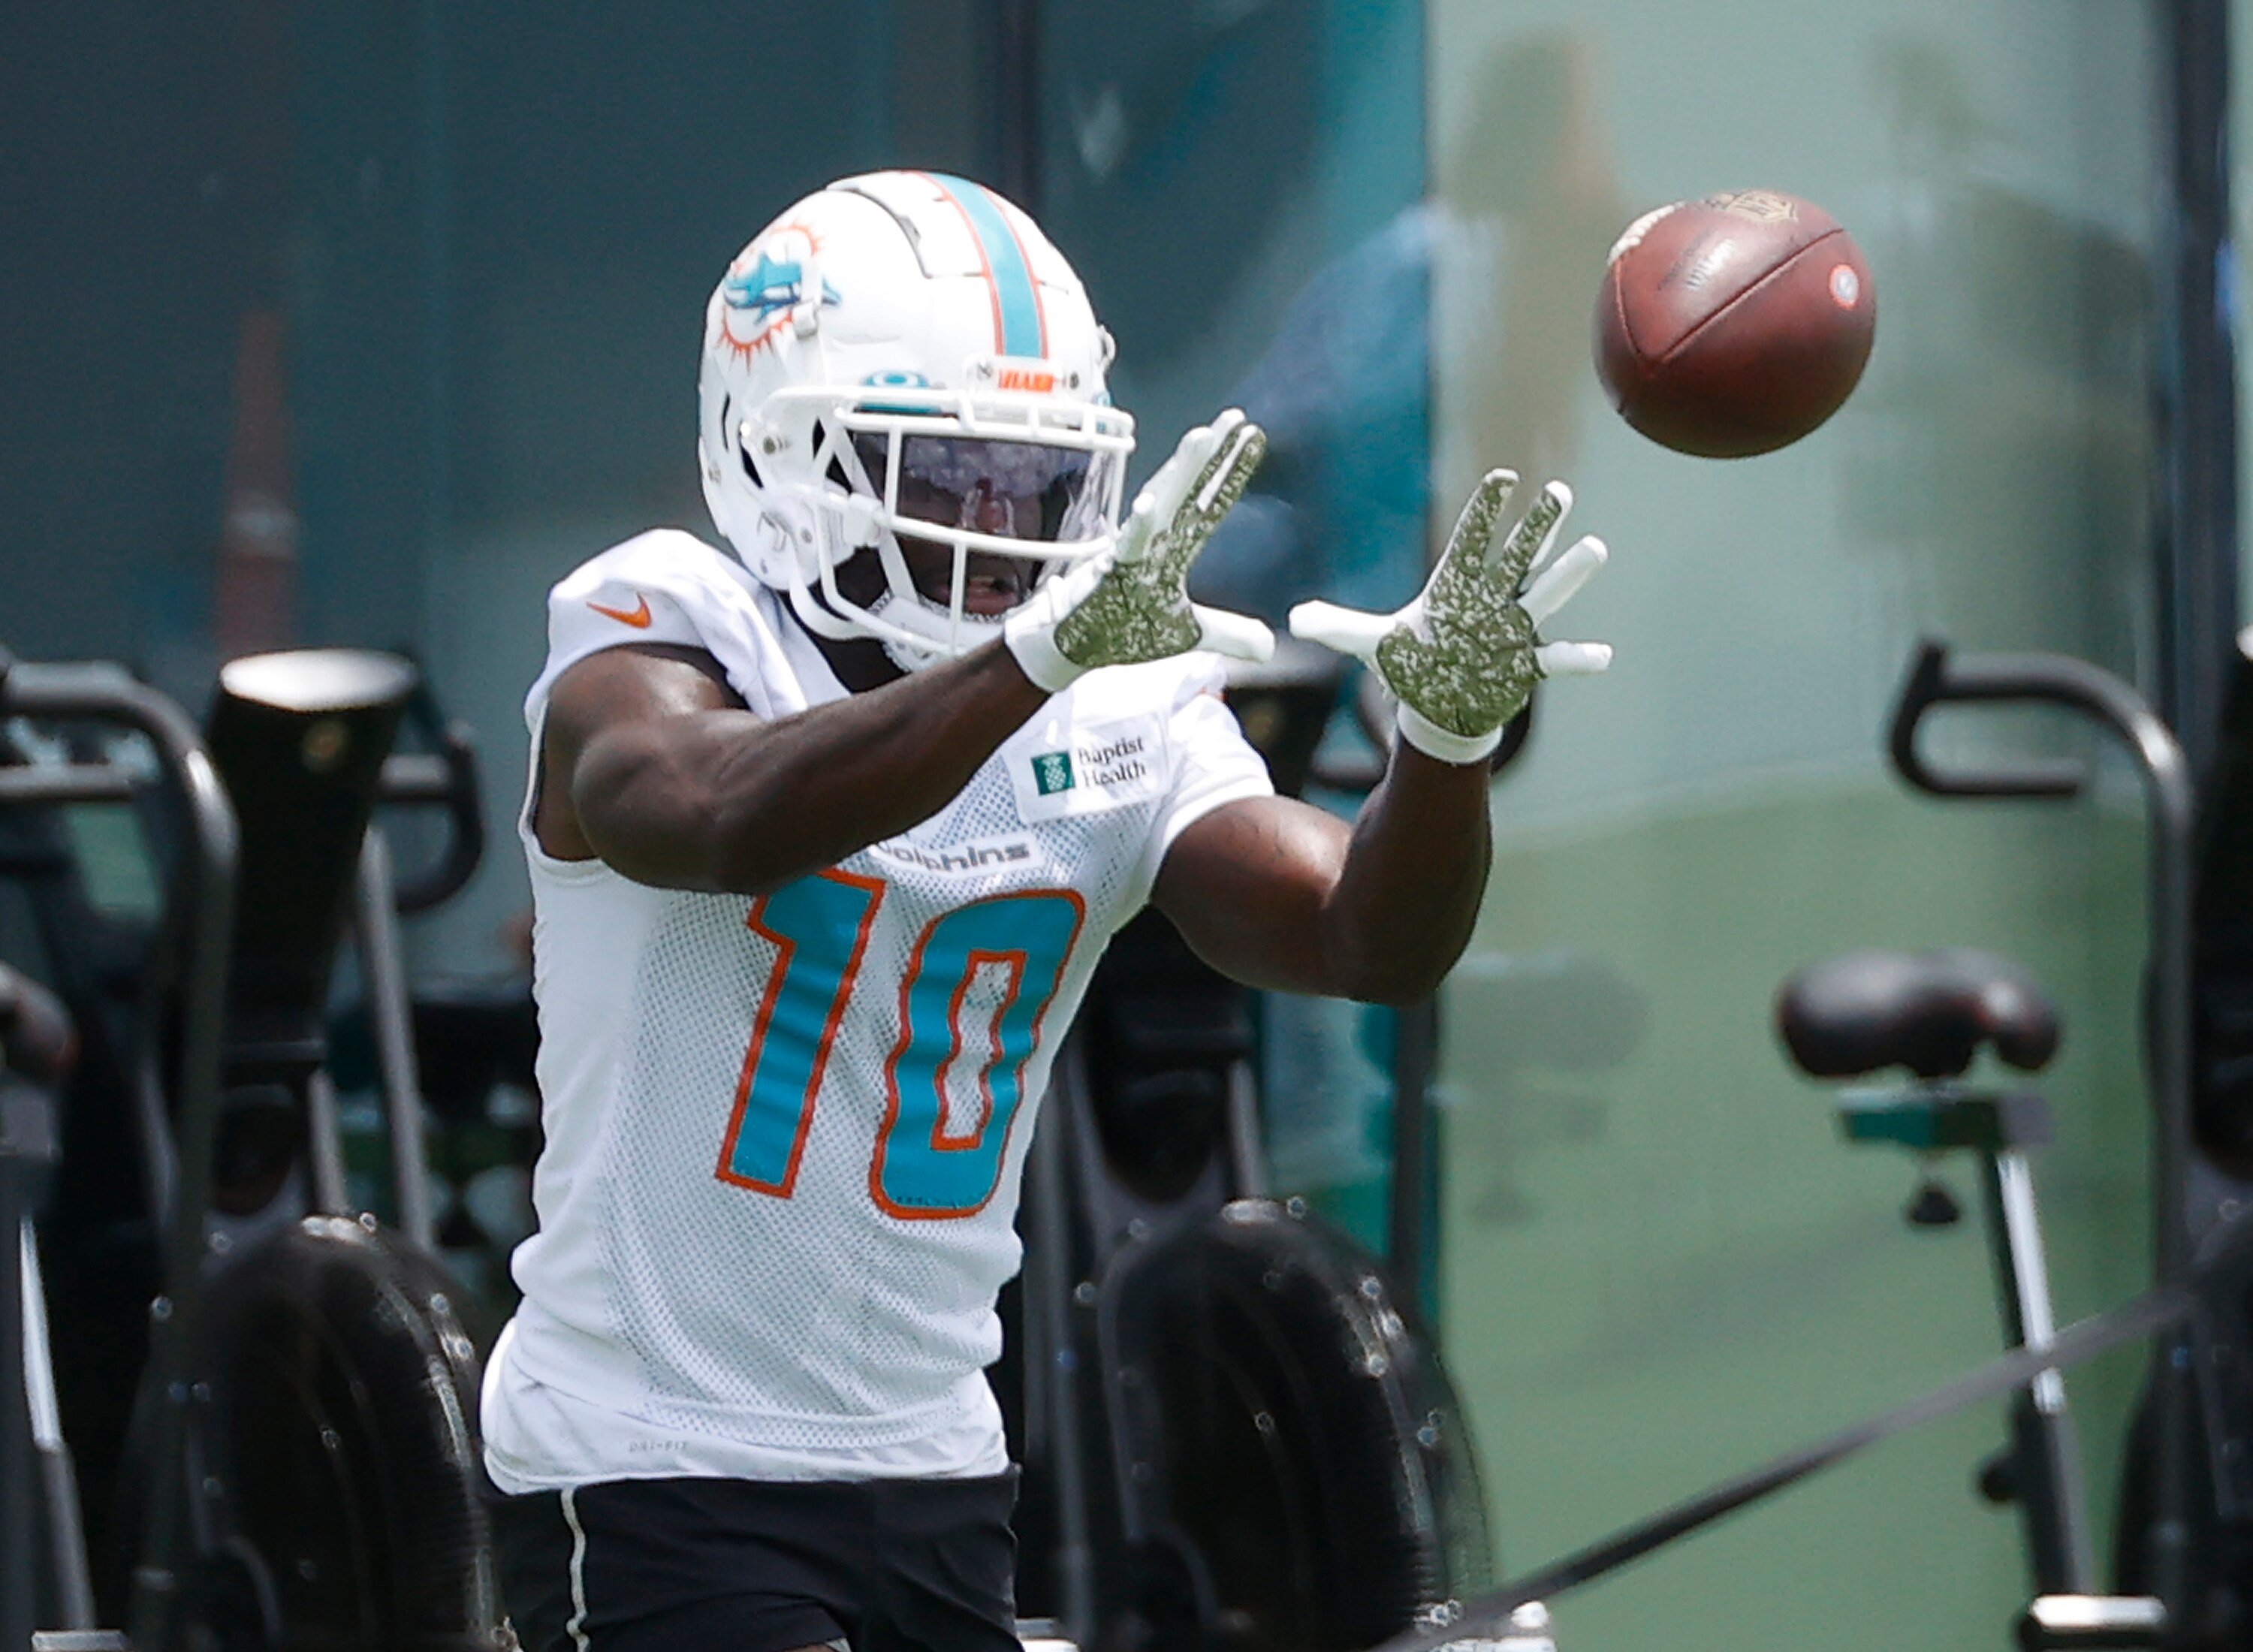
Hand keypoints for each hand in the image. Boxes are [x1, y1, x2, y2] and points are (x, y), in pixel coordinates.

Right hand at [1004, 409, 1274, 691]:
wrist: (1073, 647)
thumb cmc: (1122, 629)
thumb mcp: (1188, 634)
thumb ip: (1228, 633)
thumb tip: (1270, 646)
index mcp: (1174, 547)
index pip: (1210, 503)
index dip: (1231, 472)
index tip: (1253, 436)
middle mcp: (1155, 538)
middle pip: (1188, 487)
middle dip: (1211, 452)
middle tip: (1235, 417)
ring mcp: (1130, 550)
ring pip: (1159, 502)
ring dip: (1179, 471)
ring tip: (1201, 437)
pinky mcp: (1109, 572)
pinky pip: (1124, 547)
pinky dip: (1136, 527)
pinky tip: (1148, 506)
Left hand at [1288, 470, 1610, 763]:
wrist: (1436, 703)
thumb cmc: (1409, 664)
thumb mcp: (1368, 644)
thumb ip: (1336, 625)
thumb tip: (1291, 619)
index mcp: (1454, 586)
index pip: (1470, 542)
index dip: (1485, 512)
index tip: (1504, 478)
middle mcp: (1489, 601)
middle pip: (1517, 558)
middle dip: (1537, 528)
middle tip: (1558, 493)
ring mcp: (1511, 631)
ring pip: (1543, 596)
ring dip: (1567, 575)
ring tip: (1595, 549)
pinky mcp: (1523, 666)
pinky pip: (1555, 660)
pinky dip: (1577, 659)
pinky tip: (1602, 656)